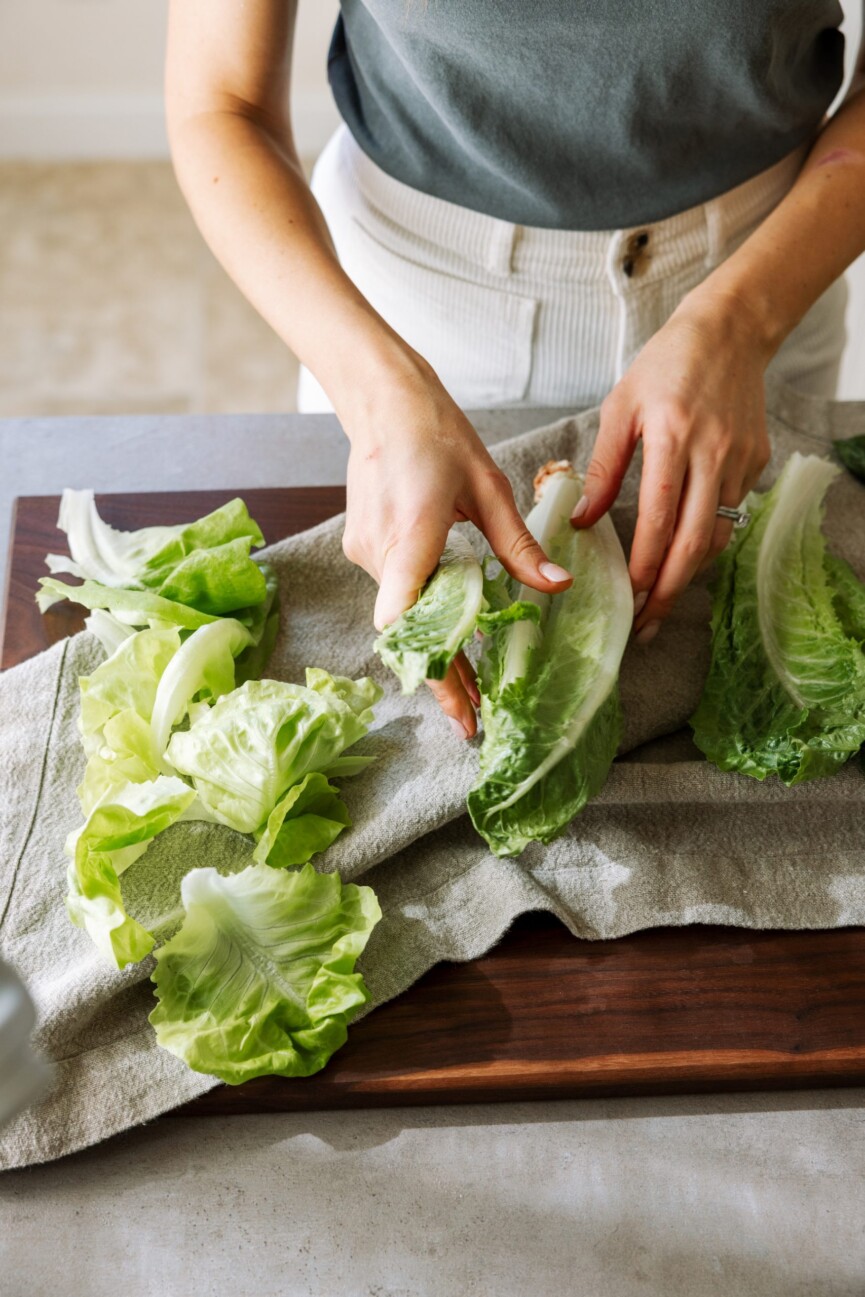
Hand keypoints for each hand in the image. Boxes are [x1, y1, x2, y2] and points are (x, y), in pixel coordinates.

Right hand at [339, 355, 572, 736]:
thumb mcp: (489, 488)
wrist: (382, 401)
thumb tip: (558, 587)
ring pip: (403, 615)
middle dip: (442, 675)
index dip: (431, 665)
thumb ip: (519, 545)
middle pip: (410, 630)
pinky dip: (424, 616)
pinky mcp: (363, 548)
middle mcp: (380, 552)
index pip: (406, 617)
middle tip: (474, 720)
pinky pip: (396, 593)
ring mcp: (365, 552)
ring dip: (436, 647)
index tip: (460, 705)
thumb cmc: (438, 435)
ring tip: (471, 687)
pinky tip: (453, 631)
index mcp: (413, 534)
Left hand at [571, 287, 771, 641]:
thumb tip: (584, 520)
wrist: (729, 332)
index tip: (632, 594)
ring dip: (689, 572)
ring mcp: (740, 460)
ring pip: (717, 534)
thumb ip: (603, 468)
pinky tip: (683, 556)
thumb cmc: (665, 366)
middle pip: (695, 541)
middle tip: (648, 623)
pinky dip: (706, 540)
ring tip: (660, 601)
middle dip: (671, 590)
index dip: (647, 562)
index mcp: (673, 438)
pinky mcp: (757, 462)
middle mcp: (713, 453)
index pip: (661, 516)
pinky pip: (730, 514)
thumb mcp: (621, 408)